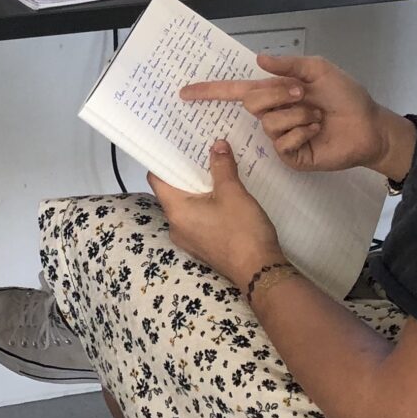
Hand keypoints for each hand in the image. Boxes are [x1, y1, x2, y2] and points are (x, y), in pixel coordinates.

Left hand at [148, 139, 281, 289]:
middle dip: (187, 172)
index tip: (176, 145)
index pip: (157, 179)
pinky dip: (205, 205)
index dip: (164, 160)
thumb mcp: (233, 193)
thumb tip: (217, 145)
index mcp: (176, 211)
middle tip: (200, 152)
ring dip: (198, 188)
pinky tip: (222, 194)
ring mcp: (188, 239)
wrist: (259, 272)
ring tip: (213, 169)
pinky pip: (197, 218)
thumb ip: (222, 167)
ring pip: (186, 205)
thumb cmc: (242, 231)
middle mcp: (175, 226)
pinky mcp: (202, 245)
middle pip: (172, 191)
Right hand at [181, 54, 395, 174]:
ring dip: (298, 115)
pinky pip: (283, 141)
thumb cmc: (346, 96)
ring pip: (270, 123)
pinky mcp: (290, 156)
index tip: (185, 92)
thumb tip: (259, 60)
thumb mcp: (318, 70)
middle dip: (279, 95)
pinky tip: (318, 131)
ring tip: (318, 117)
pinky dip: (303, 131)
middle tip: (305, 95)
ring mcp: (279, 137)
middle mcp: (272, 114)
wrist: (369, 126)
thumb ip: (288, 64)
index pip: (235, 91)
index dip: (210, 92)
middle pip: (252, 102)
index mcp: (274, 92)